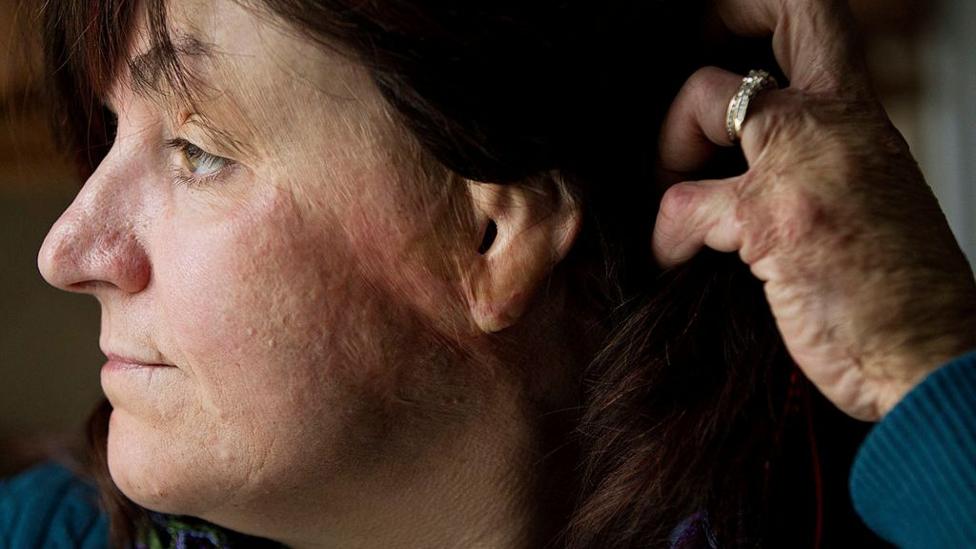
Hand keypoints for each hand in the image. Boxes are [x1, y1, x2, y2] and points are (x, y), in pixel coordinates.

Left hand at [653, 0, 975, 420]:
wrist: (927, 354)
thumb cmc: (896, 290)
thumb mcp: (866, 196)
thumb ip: (815, 160)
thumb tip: (743, 160)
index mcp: (860, 118)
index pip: (820, 20)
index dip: (760, 10)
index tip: (719, 42)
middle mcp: (836, 124)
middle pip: (781, 17)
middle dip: (714, 32)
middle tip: (691, 103)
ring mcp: (801, 167)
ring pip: (705, 98)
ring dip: (669, 150)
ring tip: (672, 192)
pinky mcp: (768, 223)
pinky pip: (680, 203)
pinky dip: (666, 235)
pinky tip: (675, 259)